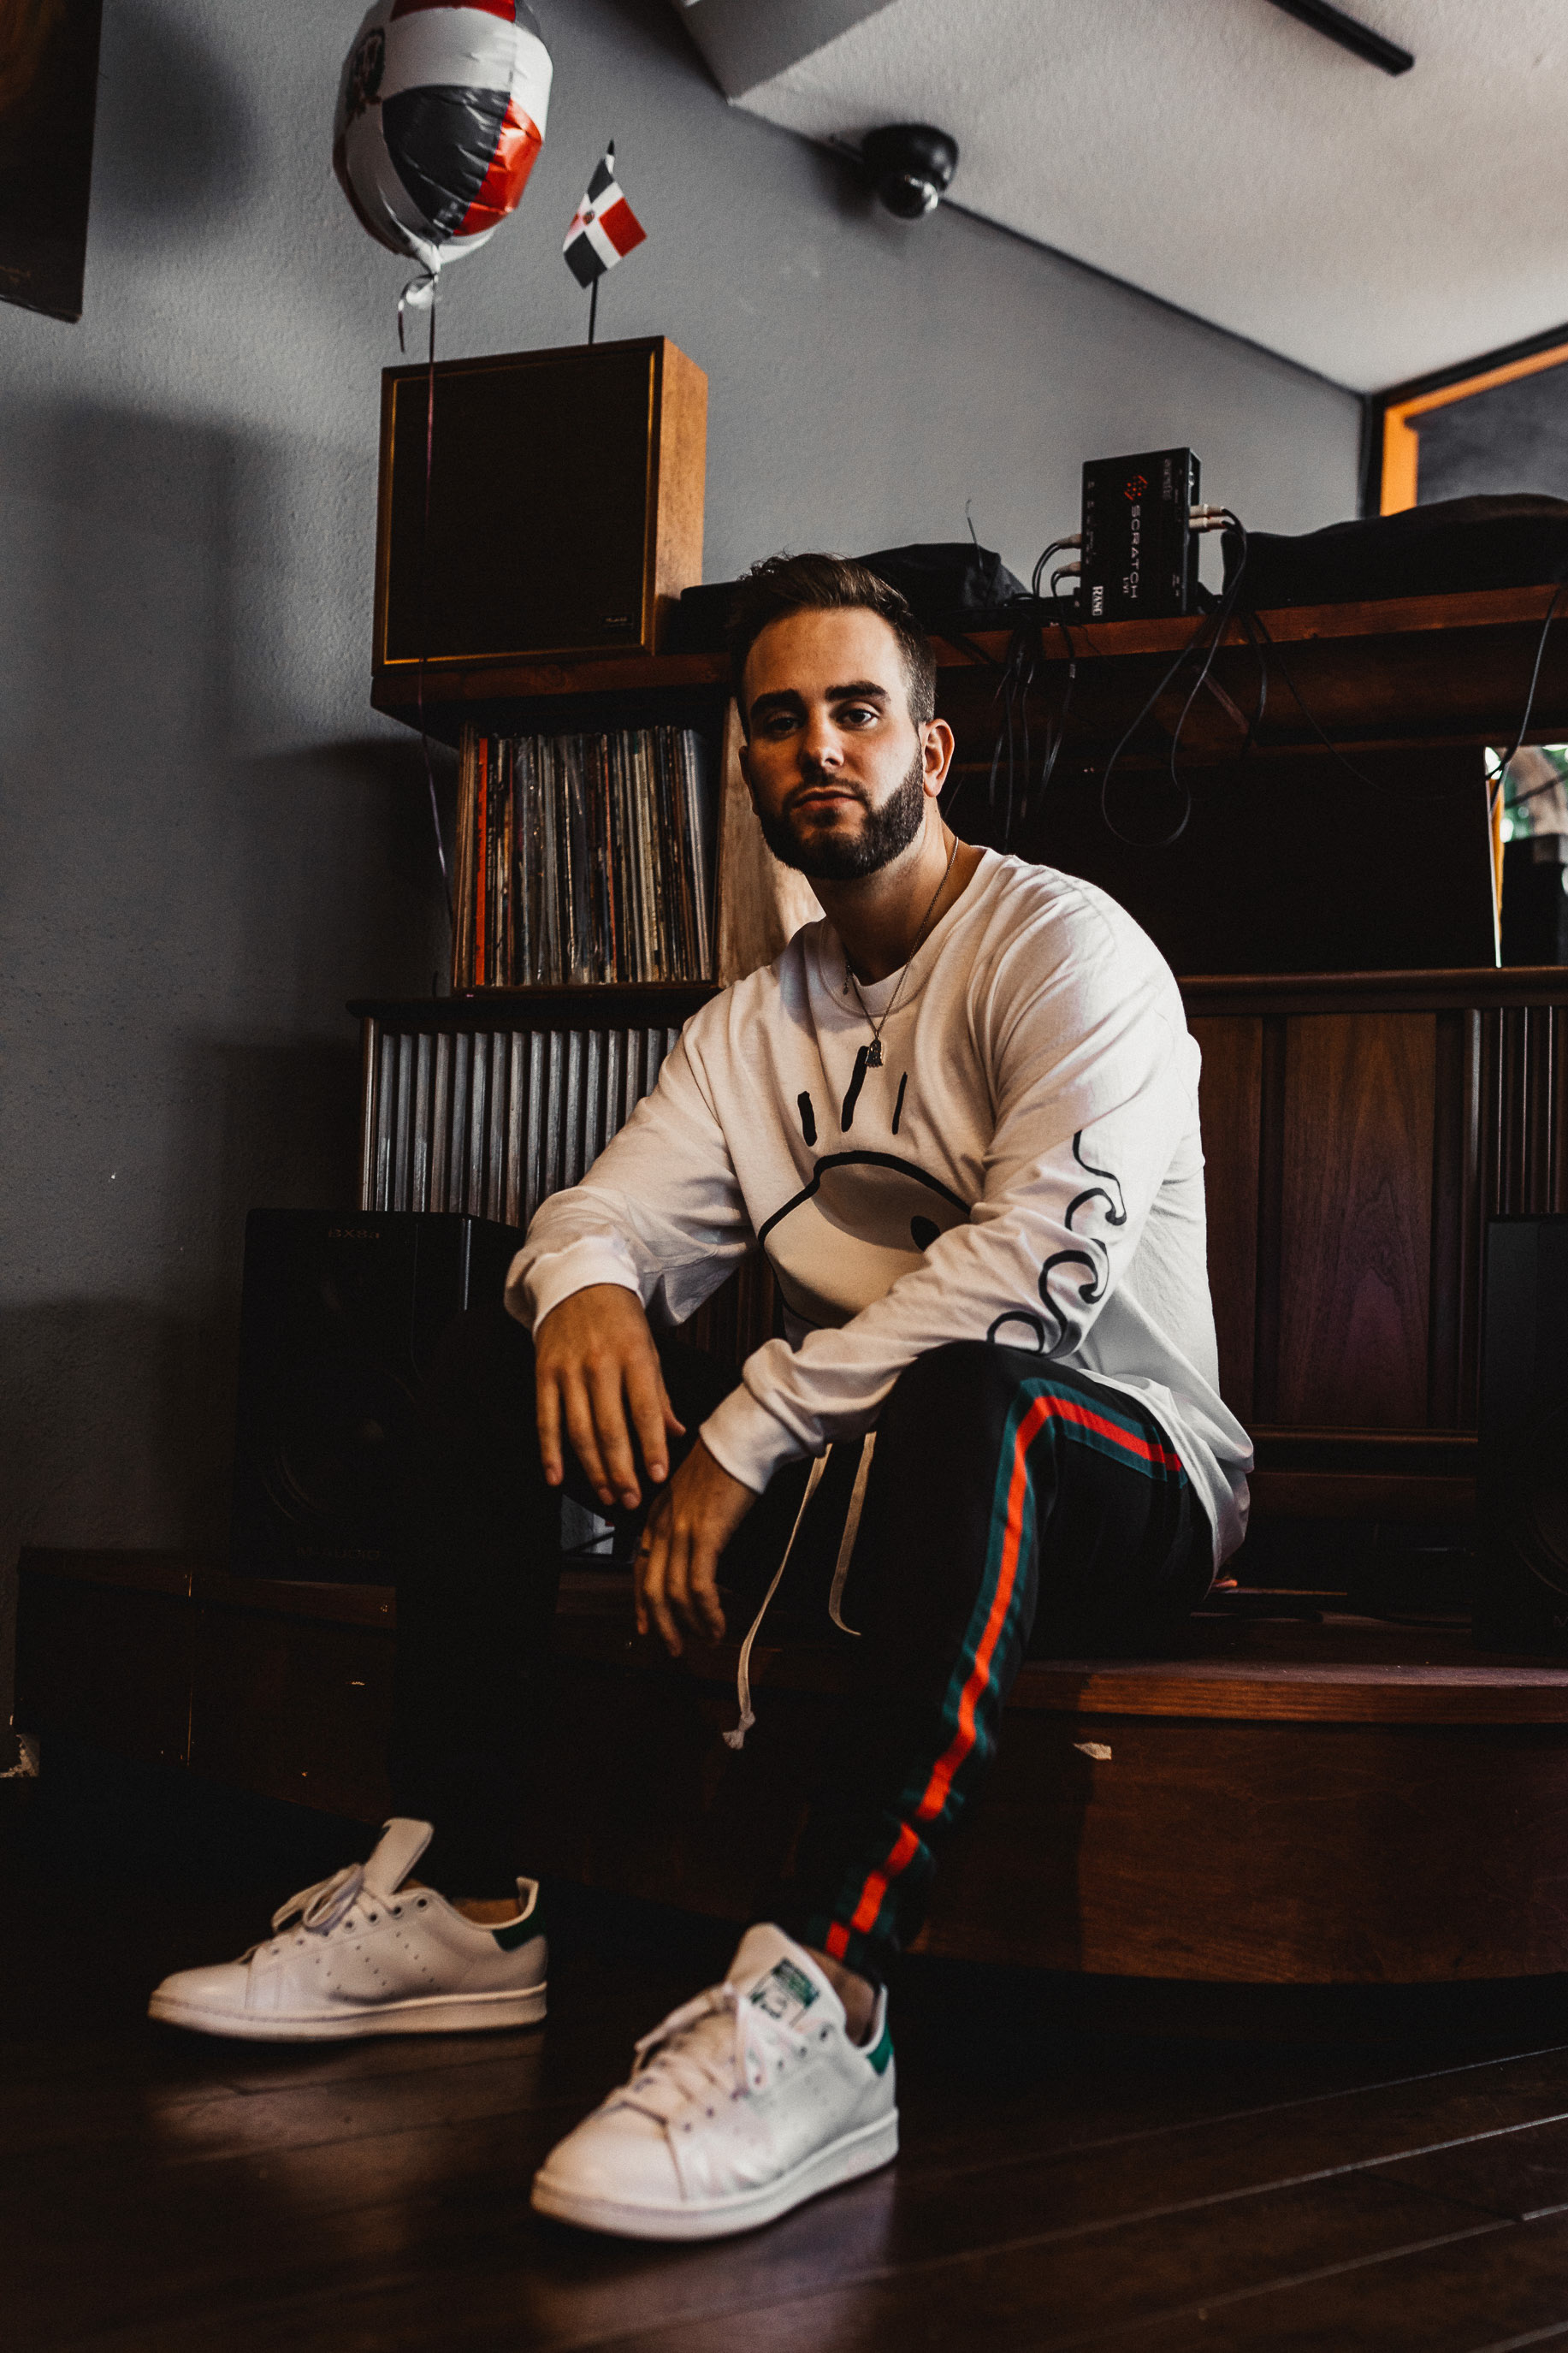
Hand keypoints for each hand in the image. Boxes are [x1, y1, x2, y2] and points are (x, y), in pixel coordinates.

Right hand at [534, 1285, 684, 1511]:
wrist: (578, 1280)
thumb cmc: (620, 1319)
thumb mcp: (649, 1349)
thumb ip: (660, 1395)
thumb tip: (677, 1434)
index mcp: (634, 1357)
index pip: (645, 1411)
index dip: (651, 1447)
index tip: (658, 1477)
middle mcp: (601, 1365)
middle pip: (610, 1429)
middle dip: (622, 1471)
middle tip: (631, 1500)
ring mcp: (569, 1371)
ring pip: (579, 1431)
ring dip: (592, 1470)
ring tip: (606, 1495)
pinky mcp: (544, 1373)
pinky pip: (546, 1419)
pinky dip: (549, 1452)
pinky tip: (557, 1478)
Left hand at [637, 1440, 757, 1655]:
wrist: (742, 1439)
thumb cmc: (726, 1462)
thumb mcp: (694, 1491)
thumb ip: (685, 1517)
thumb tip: (693, 1545)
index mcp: (657, 1513)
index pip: (640, 1567)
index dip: (642, 1602)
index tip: (646, 1625)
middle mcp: (662, 1525)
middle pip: (652, 1588)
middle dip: (662, 1625)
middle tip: (675, 1647)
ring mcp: (681, 1530)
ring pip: (674, 1593)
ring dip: (691, 1624)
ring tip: (707, 1639)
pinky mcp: (705, 1535)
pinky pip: (699, 1587)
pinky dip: (708, 1613)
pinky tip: (719, 1624)